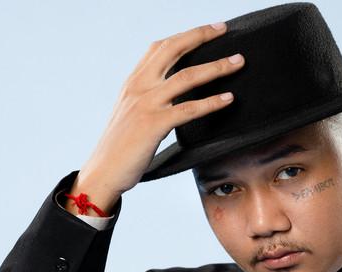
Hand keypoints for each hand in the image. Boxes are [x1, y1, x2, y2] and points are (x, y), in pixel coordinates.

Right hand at [67, 22, 243, 212]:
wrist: (104, 171)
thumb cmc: (120, 148)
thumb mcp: (132, 115)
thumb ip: (149, 102)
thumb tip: (172, 100)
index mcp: (133, 83)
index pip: (159, 48)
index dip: (185, 36)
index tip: (207, 30)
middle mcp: (139, 87)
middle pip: (173, 50)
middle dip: (201, 36)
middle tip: (224, 30)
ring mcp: (146, 104)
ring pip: (186, 77)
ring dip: (216, 67)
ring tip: (237, 62)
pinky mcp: (154, 124)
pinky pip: (189, 109)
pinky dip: (211, 103)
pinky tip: (228, 99)